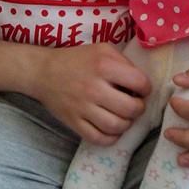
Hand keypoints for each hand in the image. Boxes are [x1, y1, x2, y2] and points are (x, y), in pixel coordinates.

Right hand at [36, 43, 150, 145]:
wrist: (43, 72)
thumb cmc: (77, 59)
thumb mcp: (102, 49)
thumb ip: (124, 62)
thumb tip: (141, 83)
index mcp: (104, 66)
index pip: (139, 83)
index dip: (146, 88)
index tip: (141, 89)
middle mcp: (94, 88)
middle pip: (131, 109)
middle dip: (139, 108)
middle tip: (135, 104)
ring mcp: (83, 108)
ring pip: (116, 126)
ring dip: (126, 124)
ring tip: (124, 116)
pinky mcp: (74, 122)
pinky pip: (99, 138)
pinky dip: (111, 137)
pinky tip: (112, 129)